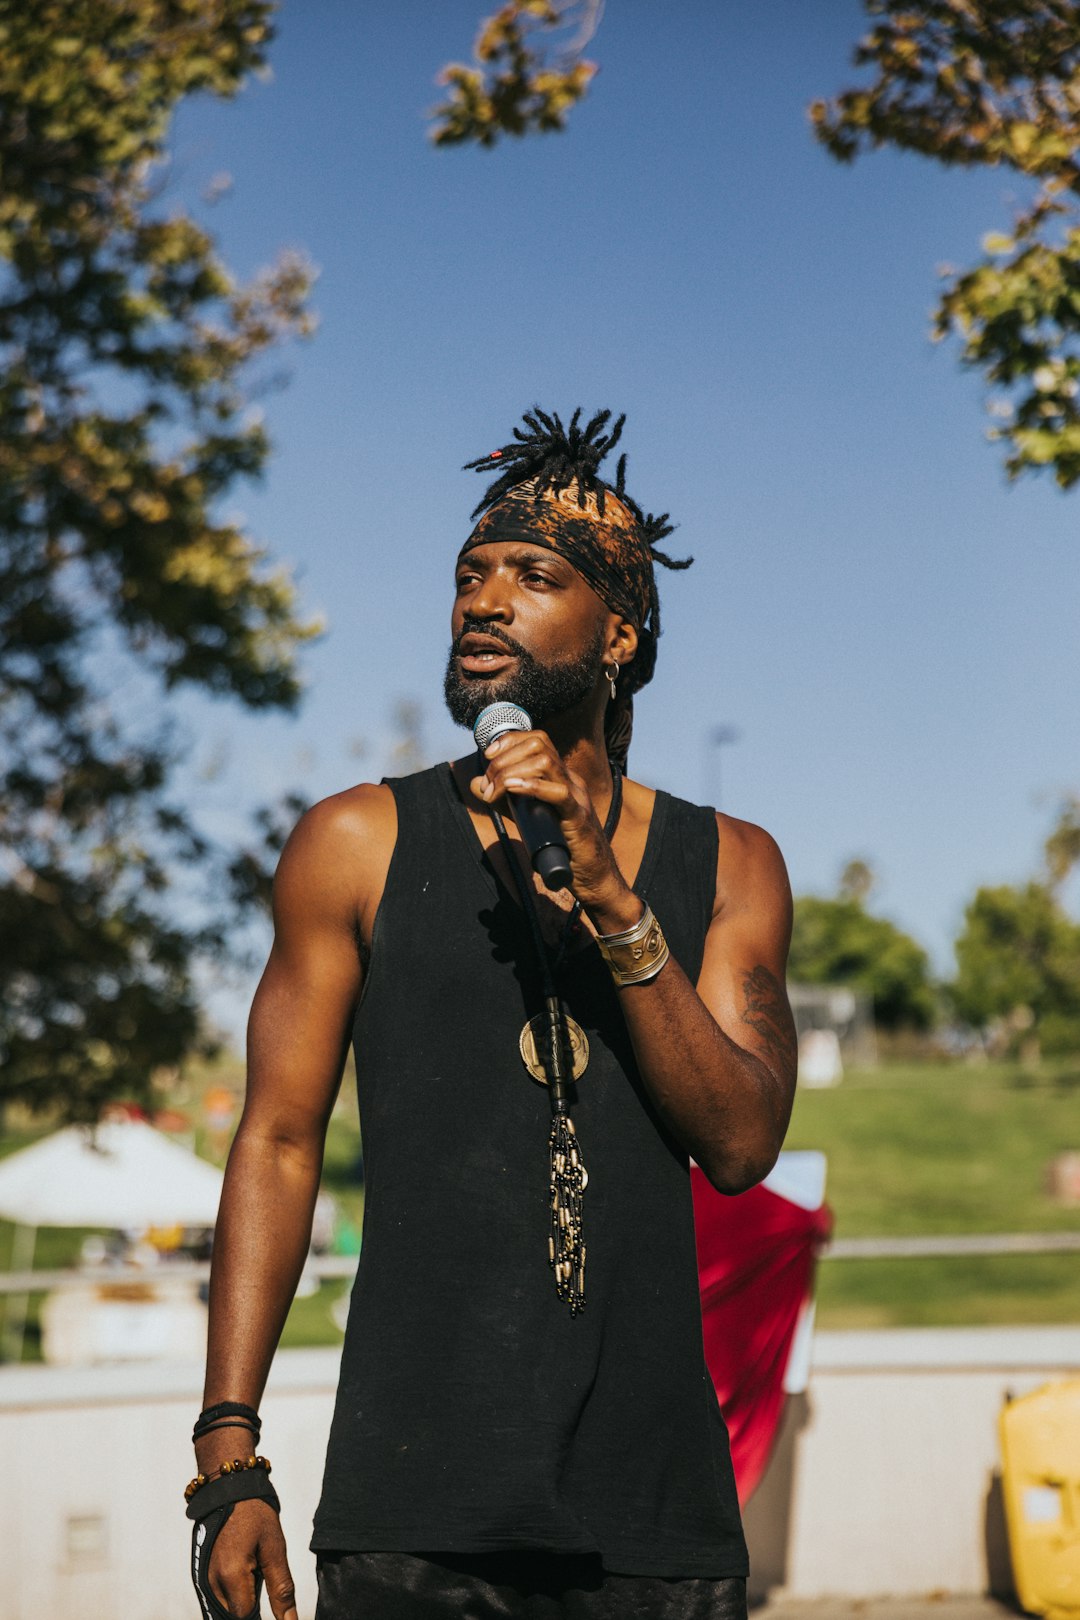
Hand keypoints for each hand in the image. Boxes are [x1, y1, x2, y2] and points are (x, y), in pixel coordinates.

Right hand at [208, 1498, 297, 1619]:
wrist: (229, 1488)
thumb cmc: (254, 1514)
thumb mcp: (275, 1549)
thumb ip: (282, 1589)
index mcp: (230, 1576)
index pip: (245, 1616)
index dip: (261, 1615)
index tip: (273, 1600)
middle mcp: (211, 1582)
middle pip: (233, 1615)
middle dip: (250, 1606)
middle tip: (260, 1575)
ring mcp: (203, 1579)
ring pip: (224, 1608)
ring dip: (240, 1600)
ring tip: (251, 1570)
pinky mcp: (201, 1575)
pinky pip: (217, 1597)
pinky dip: (231, 1593)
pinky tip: (242, 1571)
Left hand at [470, 730, 640, 929]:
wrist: (593, 876)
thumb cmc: (564, 848)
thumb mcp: (527, 817)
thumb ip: (503, 800)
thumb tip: (477, 784)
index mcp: (561, 776)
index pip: (537, 740)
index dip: (509, 741)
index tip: (488, 756)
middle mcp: (570, 779)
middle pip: (538, 746)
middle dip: (505, 758)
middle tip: (489, 783)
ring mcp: (577, 795)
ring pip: (545, 762)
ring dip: (512, 772)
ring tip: (496, 790)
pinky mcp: (578, 816)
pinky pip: (558, 792)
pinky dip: (532, 786)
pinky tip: (513, 789)